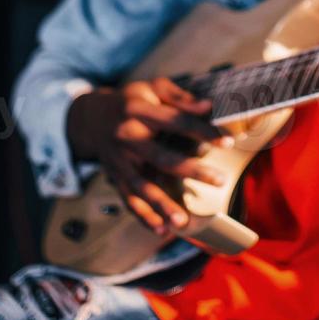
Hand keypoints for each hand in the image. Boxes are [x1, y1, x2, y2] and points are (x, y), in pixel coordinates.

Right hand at [66, 77, 232, 236]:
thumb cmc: (130, 101)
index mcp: (138, 112)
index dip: (202, 131)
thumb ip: (179, 97)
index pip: (176, 122)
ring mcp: (120, 162)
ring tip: (183, 222)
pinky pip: (129, 201)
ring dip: (162, 206)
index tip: (228, 141)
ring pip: (142, 187)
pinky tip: (161, 230)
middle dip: (191, 171)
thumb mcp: (152, 88)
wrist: (90, 118)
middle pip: (161, 158)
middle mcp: (127, 138)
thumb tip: (209, 106)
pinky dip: (144, 217)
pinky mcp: (116, 178)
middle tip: (220, 180)